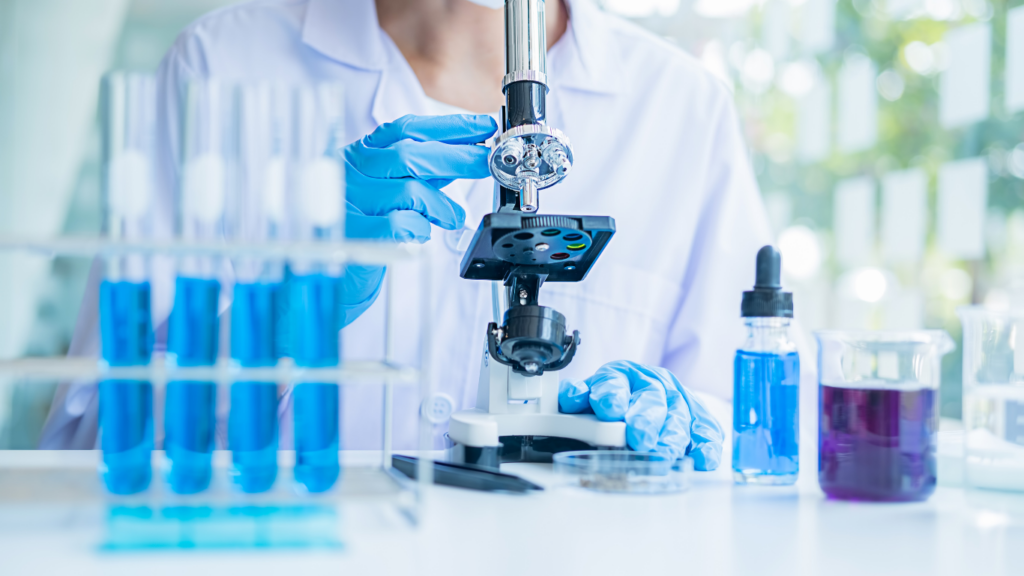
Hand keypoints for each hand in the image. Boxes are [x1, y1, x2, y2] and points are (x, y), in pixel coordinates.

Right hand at [337, 114, 497, 325]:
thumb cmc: (368, 221)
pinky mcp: (352, 234)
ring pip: (408, 191)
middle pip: (409, 155)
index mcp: (361, 153)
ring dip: (441, 205)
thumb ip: (424, 170)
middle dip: (456, 158)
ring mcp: (348, 201)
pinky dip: (420, 228)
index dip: (449, 127)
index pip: (406, 129)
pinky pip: (398, 225)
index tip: (483, 127)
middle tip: (485, 164)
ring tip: (452, 216)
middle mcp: (350, 171)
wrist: (334, 266)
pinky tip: (421, 232)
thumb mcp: (393, 185)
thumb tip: (468, 153)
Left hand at [558, 360, 724, 470]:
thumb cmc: (614, 400)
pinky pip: (706, 429)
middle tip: (639, 438)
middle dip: (645, 419)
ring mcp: (678, 400)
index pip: (614, 382)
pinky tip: (701, 458)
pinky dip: (705, 445)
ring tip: (663, 455)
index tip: (607, 409)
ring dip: (671, 437)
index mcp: (621, 375)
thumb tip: (569, 398)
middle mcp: (652, 384)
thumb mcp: (589, 396)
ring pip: (678, 416)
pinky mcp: (699, 418)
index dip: (611, 394)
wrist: (647, 393)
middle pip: (652, 399)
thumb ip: (578, 398)